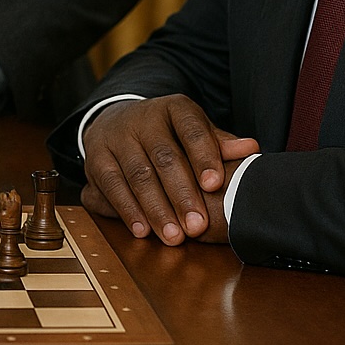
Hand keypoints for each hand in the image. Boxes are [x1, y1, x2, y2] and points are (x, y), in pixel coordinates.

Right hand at [79, 95, 258, 244]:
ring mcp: (115, 137)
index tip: (215, 184)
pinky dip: (126, 210)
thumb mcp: (194, 132)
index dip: (203, 156)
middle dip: (181, 195)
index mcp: (173, 108)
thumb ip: (219, 144)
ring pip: (137, 174)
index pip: (191, 128)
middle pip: (164, 156)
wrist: (116, 120)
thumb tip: (250, 148)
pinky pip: (110, 186)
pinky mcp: (94, 157)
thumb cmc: (167, 134)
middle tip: (197, 226)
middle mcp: (142, 118)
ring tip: (173, 236)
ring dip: (156, 209)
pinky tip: (142, 230)